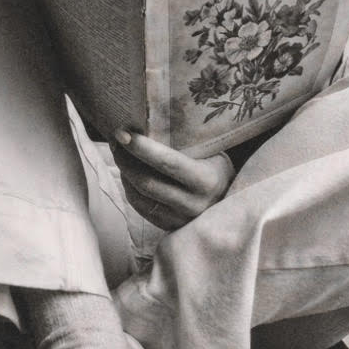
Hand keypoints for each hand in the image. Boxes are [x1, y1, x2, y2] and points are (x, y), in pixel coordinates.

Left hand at [111, 130, 235, 231]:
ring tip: (119, 152)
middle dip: (125, 158)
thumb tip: (147, 120)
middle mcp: (194, 204)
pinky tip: (128, 171)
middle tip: (116, 138)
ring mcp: (180, 219)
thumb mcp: (212, 153)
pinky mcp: (169, 228)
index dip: (141, 148)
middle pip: (147, 182)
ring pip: (139, 196)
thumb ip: (187, 143)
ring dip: (123, 172)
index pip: (167, 163)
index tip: (123, 133)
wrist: (232, 203)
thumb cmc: (217, 168)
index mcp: (207, 181)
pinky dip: (129, 187)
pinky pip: (140, 207)